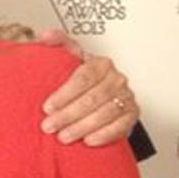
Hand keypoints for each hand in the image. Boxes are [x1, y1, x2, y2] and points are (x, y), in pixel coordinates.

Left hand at [36, 30, 138, 145]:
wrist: (100, 94)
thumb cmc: (81, 79)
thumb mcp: (69, 59)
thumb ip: (58, 45)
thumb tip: (46, 36)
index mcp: (101, 63)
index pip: (83, 77)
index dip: (64, 94)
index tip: (47, 107)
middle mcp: (116, 79)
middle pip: (92, 98)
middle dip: (68, 115)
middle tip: (49, 126)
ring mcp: (126, 97)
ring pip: (105, 113)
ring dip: (82, 127)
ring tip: (63, 136)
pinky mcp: (132, 114)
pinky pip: (120, 126)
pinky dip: (104, 135)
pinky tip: (88, 141)